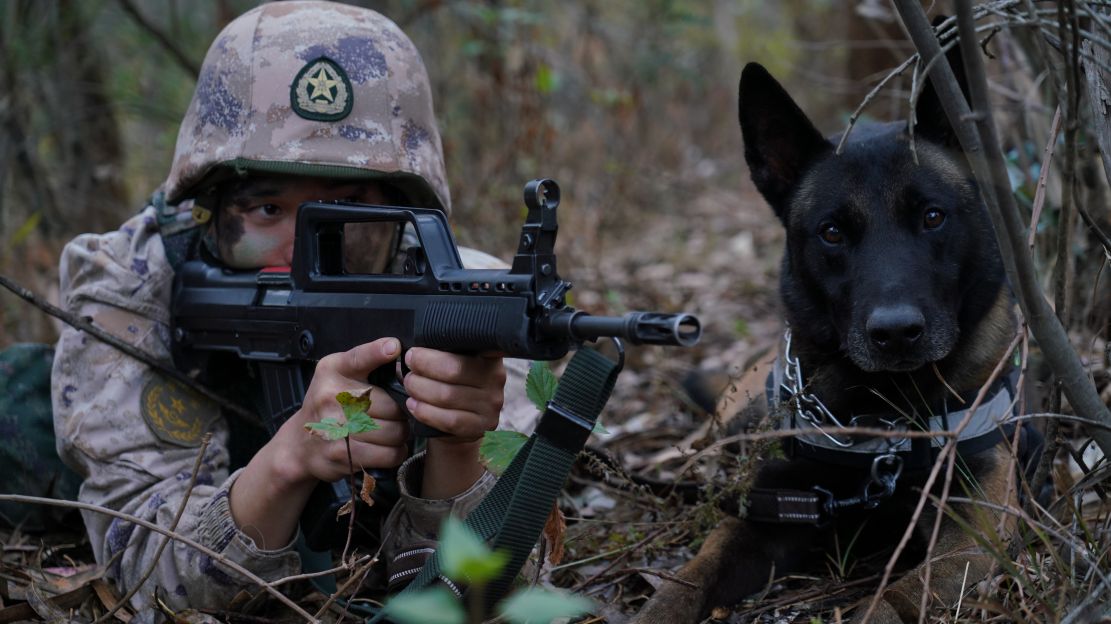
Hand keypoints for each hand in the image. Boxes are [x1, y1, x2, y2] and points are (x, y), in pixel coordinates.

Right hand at [230, 337, 410, 547]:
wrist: (300, 443)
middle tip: (393, 416)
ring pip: (394, 432)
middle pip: (391, 405)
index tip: (393, 347)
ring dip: (399, 435)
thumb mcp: (338, 374)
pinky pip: (388, 454)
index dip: (378, 352)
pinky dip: (395, 452)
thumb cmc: (328, 405)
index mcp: (333, 370)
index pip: (359, 357)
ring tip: (389, 431)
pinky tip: (387, 447)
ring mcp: (335, 426)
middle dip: (400, 413)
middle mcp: (331, 396)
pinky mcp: (342, 454)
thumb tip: (400, 351)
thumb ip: (367, 362)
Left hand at [402, 348, 506, 499]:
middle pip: (453, 370)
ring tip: (409, 387)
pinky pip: (450, 420)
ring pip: (448, 396)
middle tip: (408, 371)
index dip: (432, 353)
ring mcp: (491, 404)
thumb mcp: (453, 360)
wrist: (461, 420)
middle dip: (423, 369)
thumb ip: (441, 349)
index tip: (412, 354)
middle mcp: (496, 377)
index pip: (462, 347)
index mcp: (488, 354)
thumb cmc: (451, 383)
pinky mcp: (482, 425)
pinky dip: (426, 412)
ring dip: (420, 391)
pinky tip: (414, 406)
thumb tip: (409, 345)